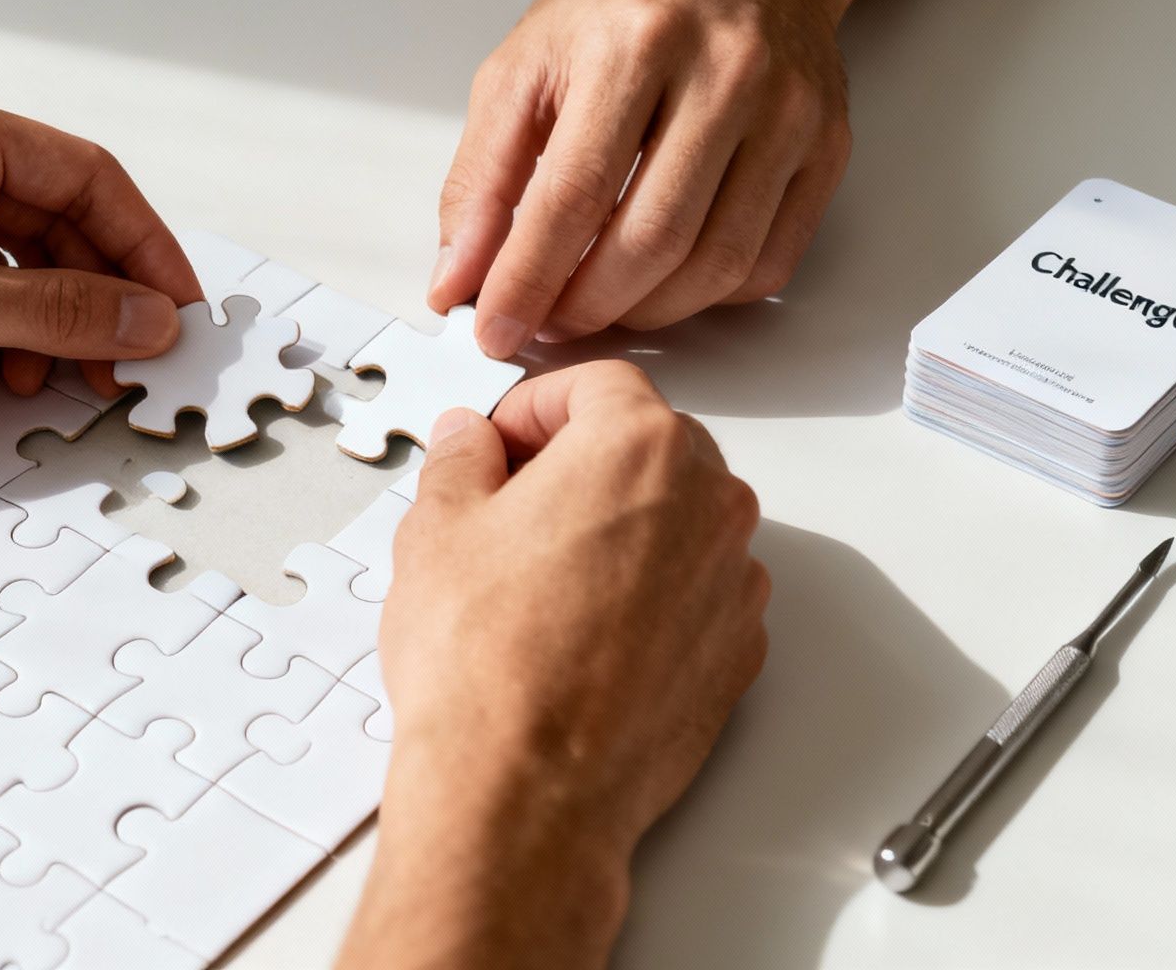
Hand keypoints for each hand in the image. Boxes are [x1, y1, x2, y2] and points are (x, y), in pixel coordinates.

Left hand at [0, 82, 199, 551]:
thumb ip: (62, 311)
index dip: (145, 246)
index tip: (179, 306)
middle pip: (52, 220)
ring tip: (50, 378)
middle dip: (93, 295)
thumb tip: (146, 315)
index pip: (86, 176)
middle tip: (128, 358)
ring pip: (11, 258)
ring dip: (42, 322)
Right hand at [341, 361, 766, 967]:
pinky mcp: (738, 652)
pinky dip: (647, 594)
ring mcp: (734, 581)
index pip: (597, 383)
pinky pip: (694, 591)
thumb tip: (468, 441)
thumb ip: (459, 460)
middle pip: (647, 444)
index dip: (533, 406)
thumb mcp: (437, 529)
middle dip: (580, 460)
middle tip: (509, 504)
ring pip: (675, 519)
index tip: (497, 441)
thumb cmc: (486, 665)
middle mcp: (709, 503)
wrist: (526, 793)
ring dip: (617, 527)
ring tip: (539, 579)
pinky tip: (581, 632)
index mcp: (640, 447)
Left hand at [429, 0, 854, 357]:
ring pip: (715, 264)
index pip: (573, 196)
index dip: (527, 280)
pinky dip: (708, 294)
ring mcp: (787, 113)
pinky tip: (666, 279)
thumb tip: (460, 278)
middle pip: (650, 241)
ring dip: (645, 313)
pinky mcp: (826, 146)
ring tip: (598, 306)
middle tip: (546, 321)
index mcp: (635, 41)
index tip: (496, 327)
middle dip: (585, 307)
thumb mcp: (525, 63)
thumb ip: (482, 176)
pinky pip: (767, 261)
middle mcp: (724, 73)